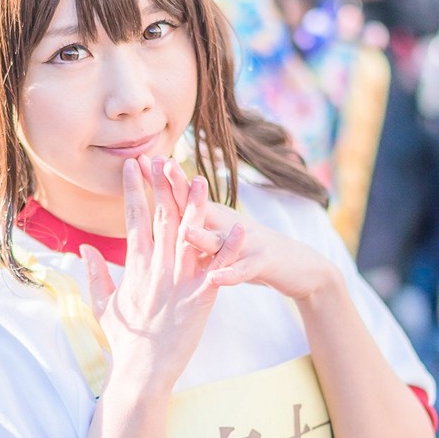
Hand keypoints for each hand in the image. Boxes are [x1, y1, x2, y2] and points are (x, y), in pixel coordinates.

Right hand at [79, 158, 242, 390]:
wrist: (141, 372)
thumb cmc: (124, 342)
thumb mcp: (103, 305)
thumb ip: (95, 274)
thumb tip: (84, 249)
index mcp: (135, 268)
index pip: (133, 219)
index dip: (133, 190)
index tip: (131, 165)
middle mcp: (156, 269)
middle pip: (162, 218)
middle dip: (163, 185)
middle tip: (165, 155)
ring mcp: (179, 282)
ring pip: (190, 236)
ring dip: (197, 206)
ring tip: (201, 179)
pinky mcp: (200, 298)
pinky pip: (218, 268)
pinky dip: (228, 248)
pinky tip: (239, 228)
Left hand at [142, 155, 337, 302]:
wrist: (295, 264)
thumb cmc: (248, 251)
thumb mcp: (218, 237)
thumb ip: (194, 226)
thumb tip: (163, 216)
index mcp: (212, 219)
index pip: (183, 197)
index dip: (165, 180)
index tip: (142, 160)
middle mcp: (226, 226)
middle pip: (199, 207)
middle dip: (181, 188)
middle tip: (163, 168)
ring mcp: (245, 243)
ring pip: (220, 240)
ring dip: (203, 235)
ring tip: (185, 231)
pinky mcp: (262, 263)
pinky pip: (244, 270)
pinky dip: (232, 273)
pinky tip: (218, 277)